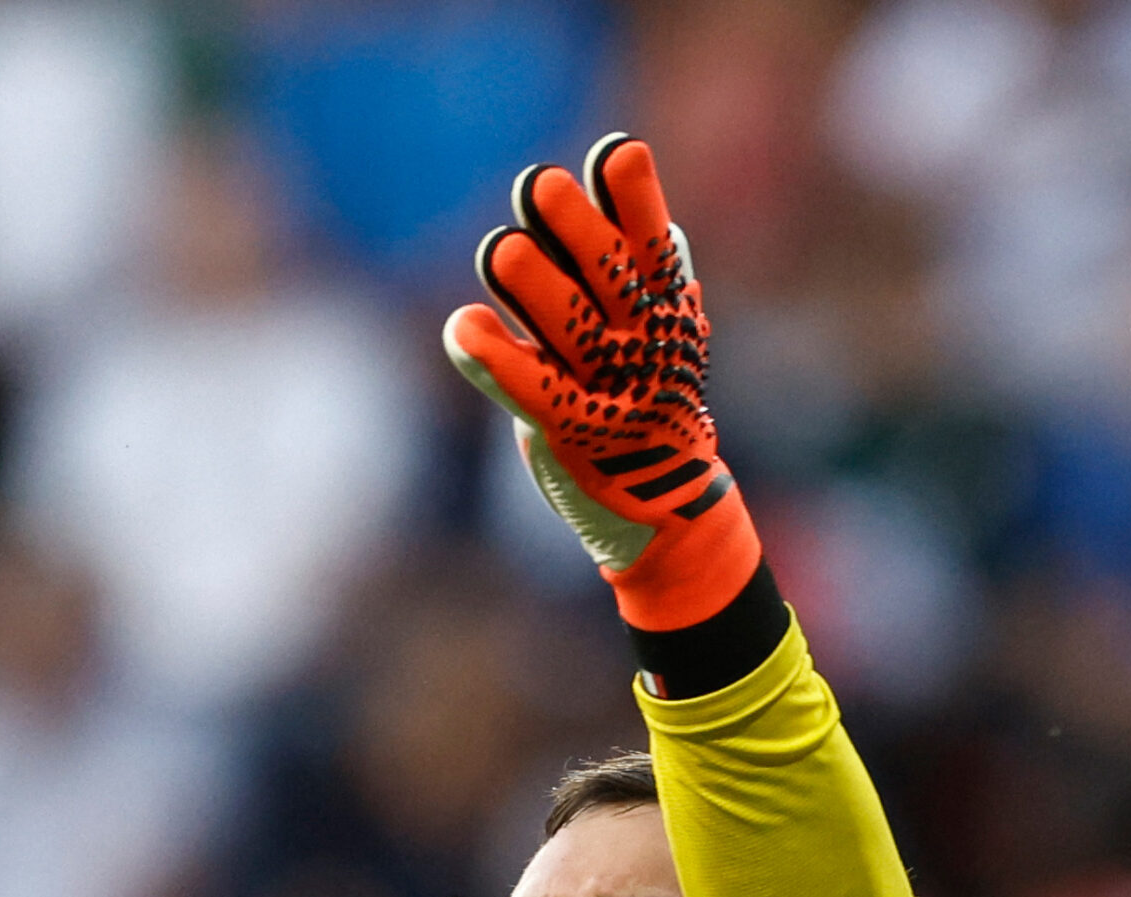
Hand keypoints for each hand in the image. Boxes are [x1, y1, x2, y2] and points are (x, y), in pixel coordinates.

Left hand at [444, 134, 760, 631]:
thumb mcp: (661, 334)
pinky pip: (532, 391)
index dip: (637, 200)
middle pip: (610, 279)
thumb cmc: (649, 403)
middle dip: (576, 230)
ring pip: (570, 329)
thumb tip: (626, 184)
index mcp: (668, 312)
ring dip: (534, 287)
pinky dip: (496, 358)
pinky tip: (462, 327)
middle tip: (540, 184)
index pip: (656, 245)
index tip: (616, 152)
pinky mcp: (569, 433)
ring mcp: (609, 392)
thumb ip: (641, 270)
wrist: (667, 510)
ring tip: (499, 246)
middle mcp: (643, 347)